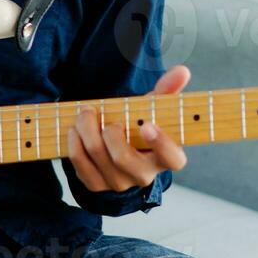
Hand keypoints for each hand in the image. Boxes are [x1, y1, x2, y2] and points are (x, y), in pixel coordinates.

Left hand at [66, 65, 189, 193]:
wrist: (115, 148)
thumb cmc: (138, 125)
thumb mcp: (152, 110)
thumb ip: (167, 91)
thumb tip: (182, 71)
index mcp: (165, 157)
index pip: (172, 159)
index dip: (162, 145)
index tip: (147, 126)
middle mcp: (143, 175)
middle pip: (122, 157)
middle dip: (106, 129)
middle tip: (94, 109)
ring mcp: (119, 183)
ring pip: (98, 155)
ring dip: (85, 128)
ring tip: (85, 113)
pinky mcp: (96, 185)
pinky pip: (80, 163)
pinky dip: (74, 141)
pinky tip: (76, 130)